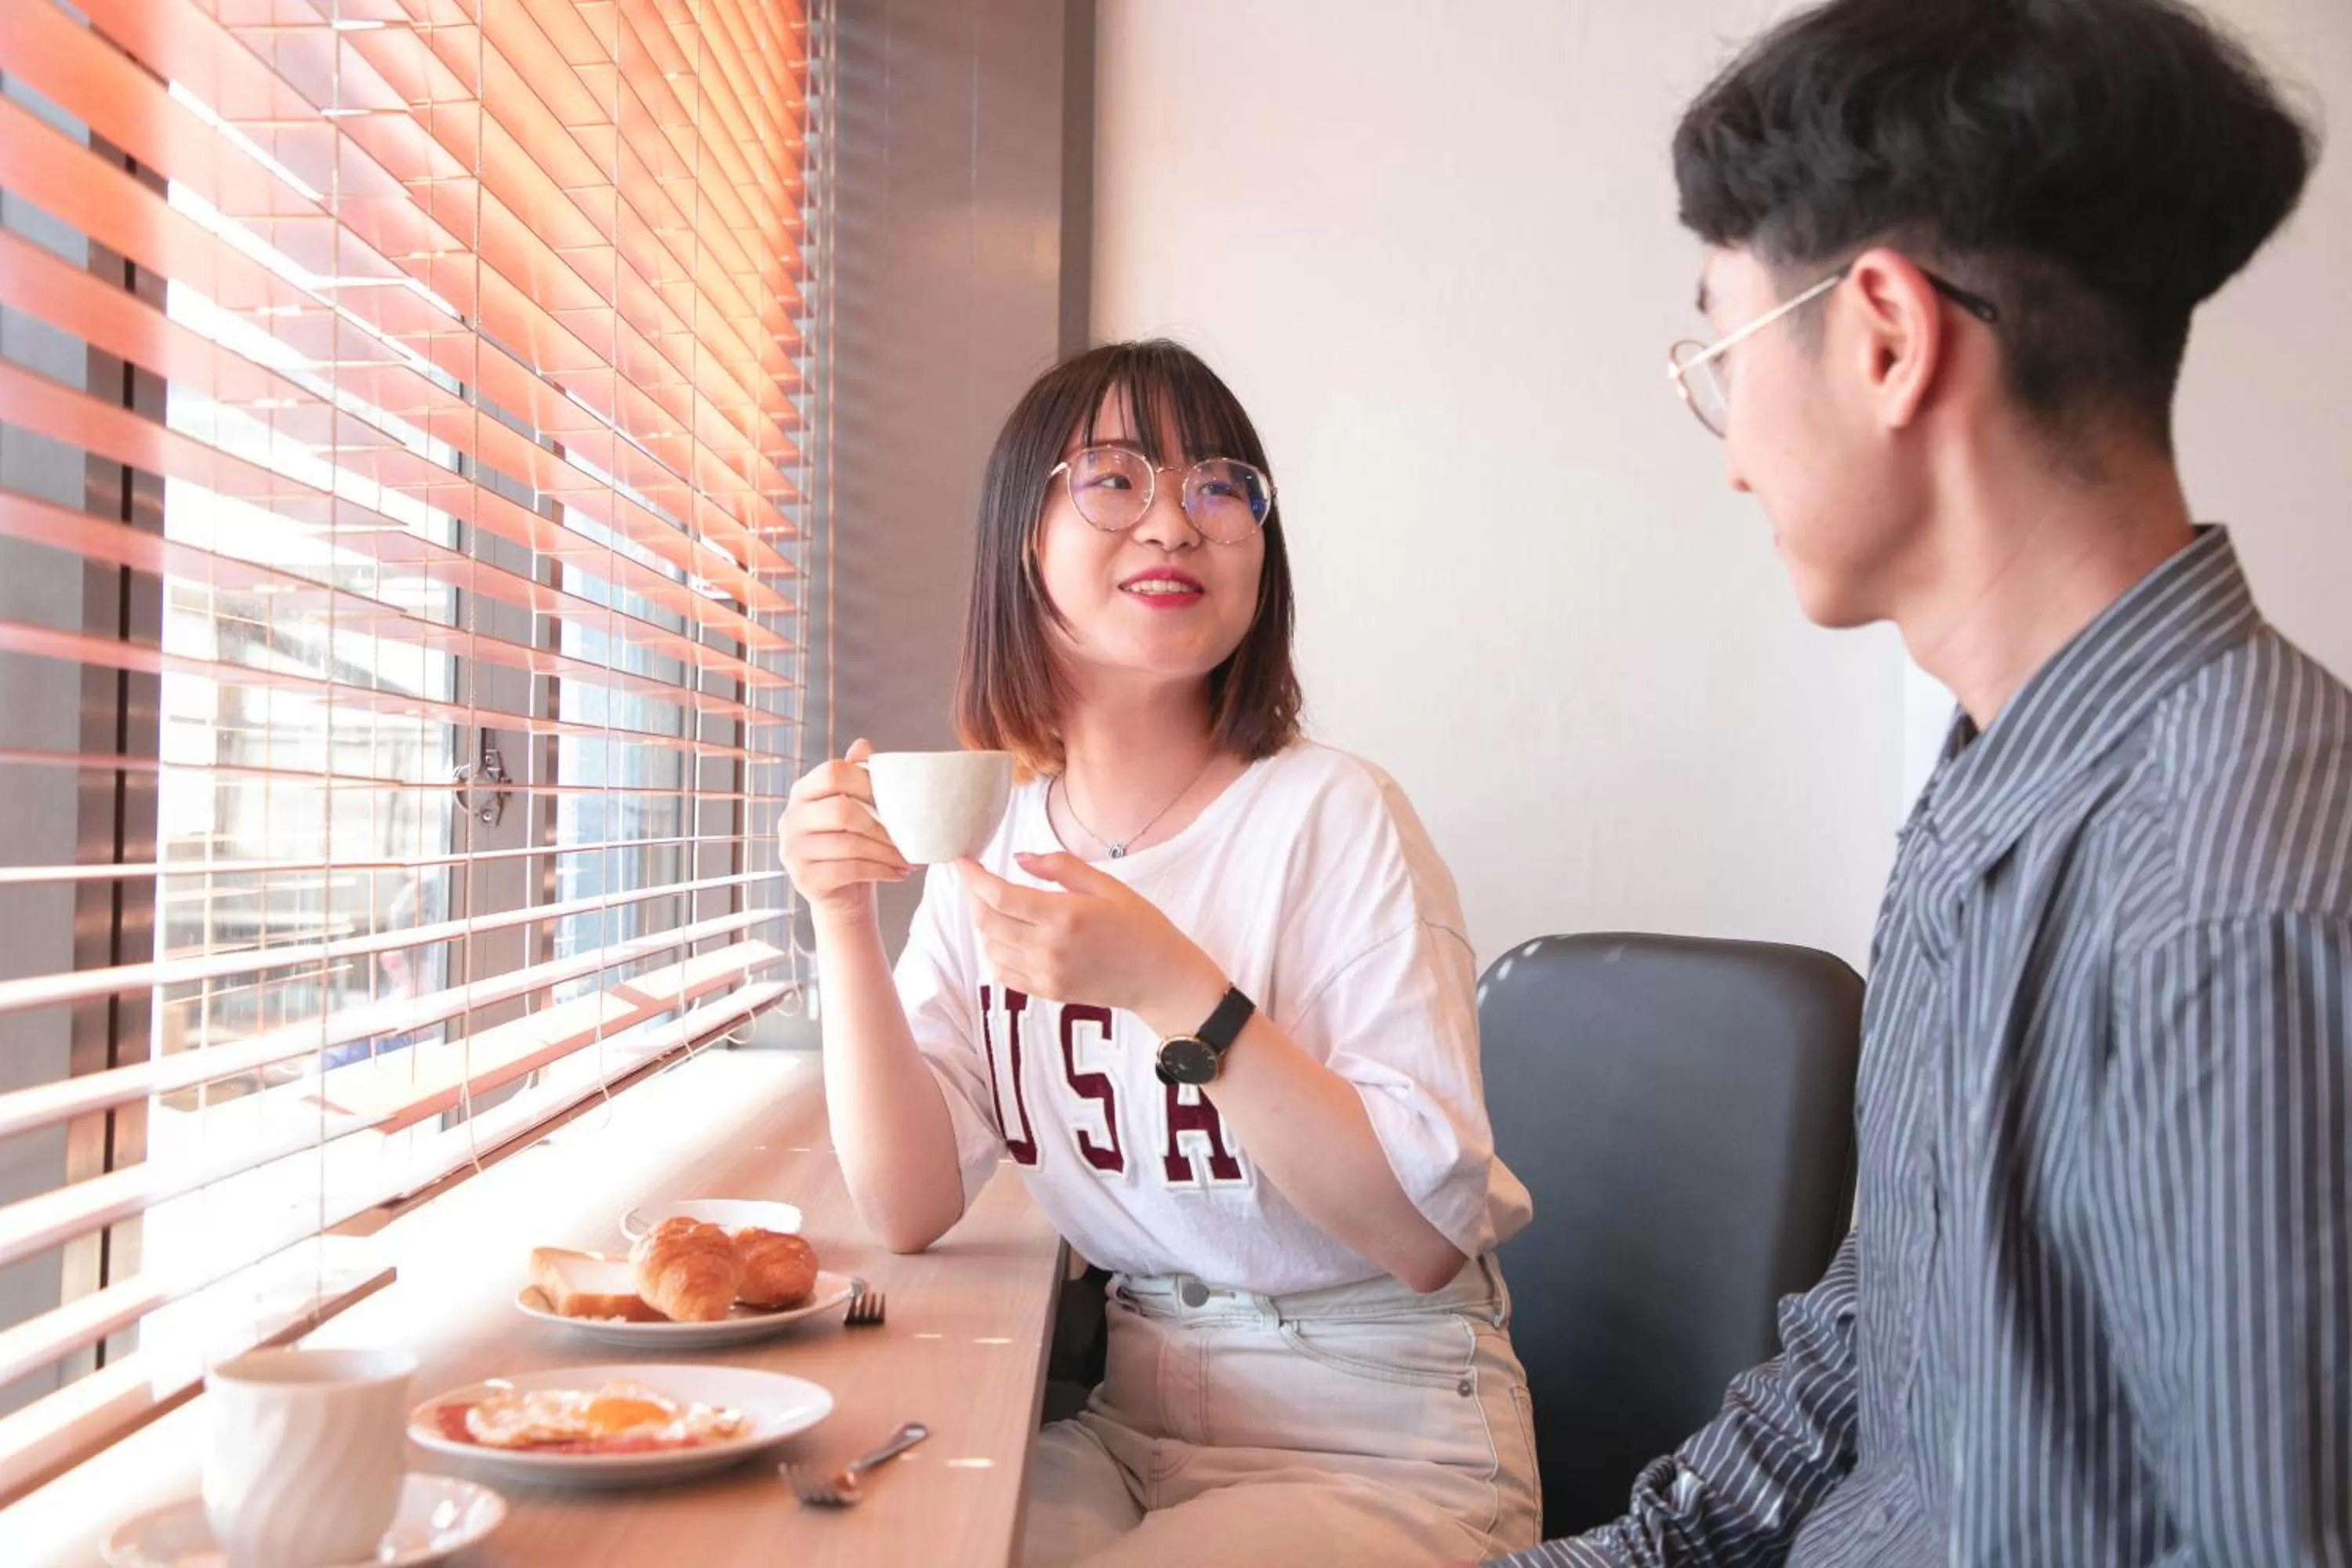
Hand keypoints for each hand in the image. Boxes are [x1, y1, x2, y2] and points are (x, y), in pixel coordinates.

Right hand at [778, 739, 909, 921]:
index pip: (832, 773)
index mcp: (803, 791)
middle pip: (841, 810)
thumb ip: (857, 777)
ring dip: (887, 852)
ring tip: (910, 857)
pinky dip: (881, 871)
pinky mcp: (804, 879)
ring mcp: (793, 850)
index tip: (896, 800)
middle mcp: (791, 818)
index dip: (868, 782)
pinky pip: (849, 871)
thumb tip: (863, 745)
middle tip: (908, 836)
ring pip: (849, 844)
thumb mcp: (856, 808)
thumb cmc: (853, 843)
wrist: (842, 894)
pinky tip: (899, 873)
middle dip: (882, 825)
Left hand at [959, 852, 1227, 1032]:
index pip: (1000, 895)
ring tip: (993, 906)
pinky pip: (1003, 974)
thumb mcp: (1106, 885)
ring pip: (990, 948)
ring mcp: (1046, 974)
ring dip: (983, 924)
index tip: (962, 861)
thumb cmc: (1140, 926)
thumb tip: (1018, 858)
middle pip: (987, 922)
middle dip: (974, 897)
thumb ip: (1059, 867)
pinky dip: (994, 952)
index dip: (973, 877)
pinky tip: (1005, 936)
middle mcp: (1049, 948)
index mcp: (1065, 915)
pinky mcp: (1047, 993)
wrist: (1161, 978)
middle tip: (978, 880)